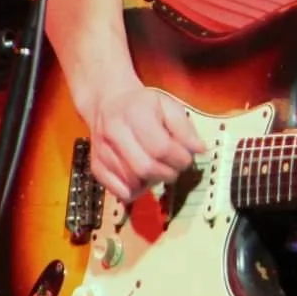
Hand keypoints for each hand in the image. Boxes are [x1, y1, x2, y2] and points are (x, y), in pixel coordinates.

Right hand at [84, 80, 205, 203]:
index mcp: (136, 114)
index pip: (161, 147)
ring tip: (158, 169)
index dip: (180, 158)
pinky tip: (142, 177)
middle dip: (168, 173)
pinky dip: (136, 191)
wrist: (108, 103)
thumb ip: (185, 127)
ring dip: (153, 182)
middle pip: (146, 168)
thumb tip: (200, 149)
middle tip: (175, 168)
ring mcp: (102, 152)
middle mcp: (115, 133)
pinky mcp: (96, 167)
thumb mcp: (168, 105)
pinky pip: (119, 192)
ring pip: (133, 182)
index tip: (187, 158)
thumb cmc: (142, 105)